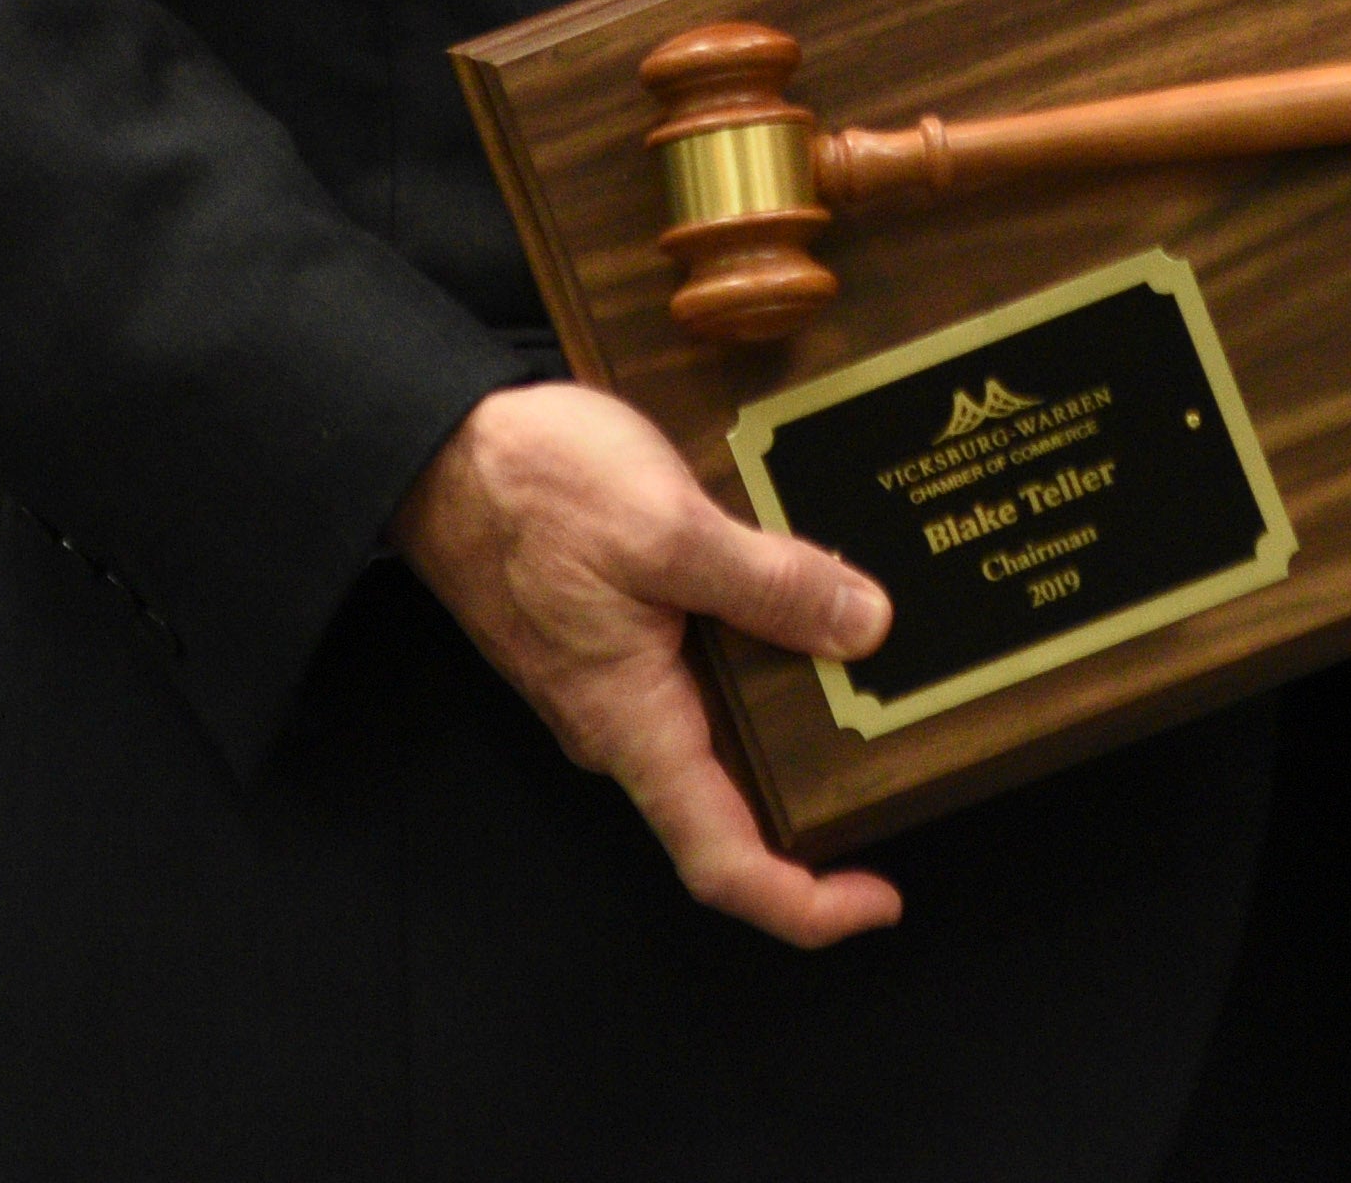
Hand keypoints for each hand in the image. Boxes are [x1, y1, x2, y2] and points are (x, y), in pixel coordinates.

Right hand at [392, 381, 905, 945]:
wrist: (443, 446)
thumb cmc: (532, 490)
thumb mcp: (667, 528)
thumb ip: (769, 584)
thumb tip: (866, 628)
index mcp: (634, 727)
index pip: (722, 863)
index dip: (806, 904)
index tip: (882, 898)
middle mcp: (625, 726)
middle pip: (732, 808)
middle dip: (821, 806)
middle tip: (907, 763)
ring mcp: (618, 682)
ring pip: (721, 736)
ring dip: (796, 721)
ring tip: (881, 673)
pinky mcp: (619, 636)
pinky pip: (702, 675)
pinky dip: (762, 660)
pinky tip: (810, 603)